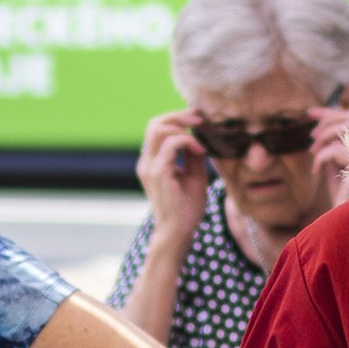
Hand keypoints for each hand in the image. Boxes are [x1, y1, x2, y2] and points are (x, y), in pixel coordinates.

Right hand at [134, 111, 210, 239]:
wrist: (178, 232)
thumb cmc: (187, 207)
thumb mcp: (194, 174)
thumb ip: (194, 155)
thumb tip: (201, 135)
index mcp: (153, 161)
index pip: (158, 128)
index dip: (178, 118)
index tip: (199, 118)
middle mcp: (147, 162)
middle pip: (155, 123)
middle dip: (179, 115)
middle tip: (200, 118)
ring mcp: (150, 166)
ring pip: (159, 128)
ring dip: (183, 125)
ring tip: (202, 132)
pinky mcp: (158, 173)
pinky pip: (170, 145)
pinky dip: (187, 141)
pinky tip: (201, 150)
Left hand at [306, 102, 348, 209]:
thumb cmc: (346, 207)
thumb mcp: (338, 174)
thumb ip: (334, 154)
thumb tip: (320, 135)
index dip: (332, 113)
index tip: (310, 113)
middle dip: (328, 117)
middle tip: (311, 134)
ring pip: (348, 126)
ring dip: (325, 136)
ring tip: (313, 153)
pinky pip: (338, 149)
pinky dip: (322, 158)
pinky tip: (316, 173)